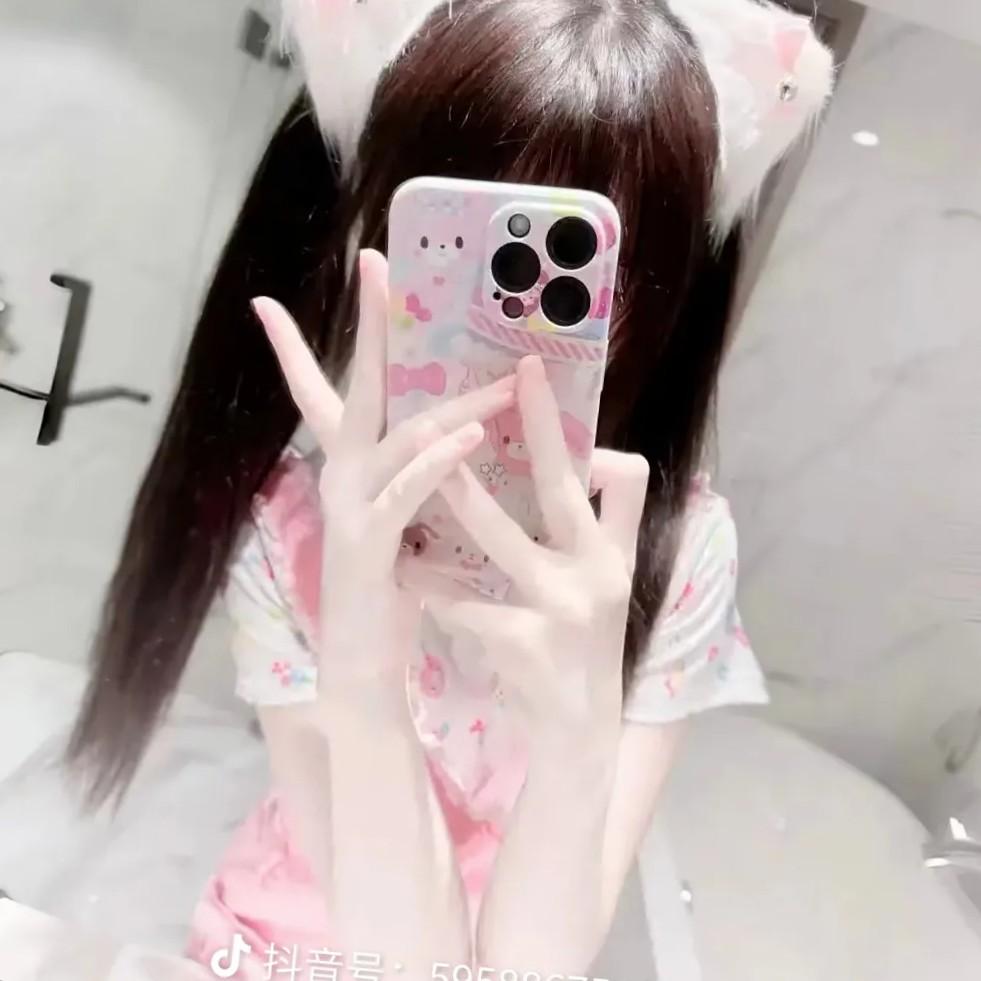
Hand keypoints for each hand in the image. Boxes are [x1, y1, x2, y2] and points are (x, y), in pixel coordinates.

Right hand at [251, 249, 515, 690]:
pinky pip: (408, 490)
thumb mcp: (404, 518)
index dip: (292, 348)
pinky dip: (440, 462)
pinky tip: (473, 439)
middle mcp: (341, 475)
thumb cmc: (391, 587)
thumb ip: (421, 474)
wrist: (362, 661)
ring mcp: (350, 506)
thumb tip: (462, 431)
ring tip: (504, 382)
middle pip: (355, 386)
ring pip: (400, 435)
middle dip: (368, 324)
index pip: (319, 394)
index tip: (267, 301)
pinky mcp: (368, 542)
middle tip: (374, 264)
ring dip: (455, 404)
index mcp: (348, 468)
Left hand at [427, 355, 648, 741]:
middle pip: (566, 492)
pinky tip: (411, 577)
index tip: (543, 379)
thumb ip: (605, 523)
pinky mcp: (527, 646)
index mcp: (614, 553)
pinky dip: (437, 587)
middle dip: (542, 430)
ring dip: (467, 503)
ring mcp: (564, 610)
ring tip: (435, 472)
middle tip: (513, 377)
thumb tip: (598, 456)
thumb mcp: (611, 582)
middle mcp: (599, 574)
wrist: (580, 728)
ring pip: (506, 542)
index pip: (620, 479)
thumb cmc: (587, 642)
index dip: (588, 436)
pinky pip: (468, 603)